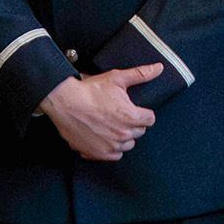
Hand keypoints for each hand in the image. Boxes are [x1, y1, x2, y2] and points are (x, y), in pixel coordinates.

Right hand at [40, 65, 159, 160]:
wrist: (64, 102)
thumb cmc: (90, 90)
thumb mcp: (117, 78)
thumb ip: (141, 74)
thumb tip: (159, 68)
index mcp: (131, 117)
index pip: (150, 119)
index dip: (143, 112)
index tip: (135, 108)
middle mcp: (123, 135)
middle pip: (139, 132)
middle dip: (133, 123)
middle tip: (121, 114)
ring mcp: (111, 146)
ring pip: (128, 145)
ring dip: (124, 136)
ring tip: (113, 125)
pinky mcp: (98, 153)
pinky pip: (115, 155)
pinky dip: (112, 147)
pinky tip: (105, 136)